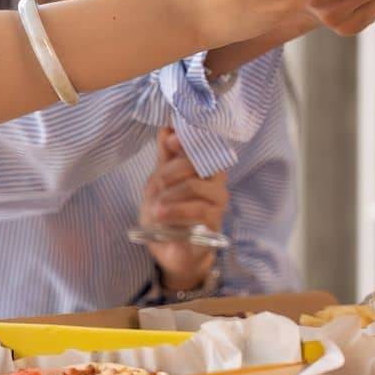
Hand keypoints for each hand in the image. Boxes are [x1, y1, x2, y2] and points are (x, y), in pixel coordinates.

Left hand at [139, 127, 227, 291]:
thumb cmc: (166, 211)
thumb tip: (167, 127)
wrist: (170, 248)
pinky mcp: (216, 221)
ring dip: (170, 195)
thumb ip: (165, 155)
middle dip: (169, 173)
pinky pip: (198, 210)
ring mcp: (218, 199)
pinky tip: (161, 215)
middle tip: (155, 186)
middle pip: (195, 162)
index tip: (169, 142)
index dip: (184, 139)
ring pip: (195, 185)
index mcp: (203, 163)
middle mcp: (216, 178)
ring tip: (155, 206)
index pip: (201, 142)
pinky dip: (176, 211)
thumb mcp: (159, 181)